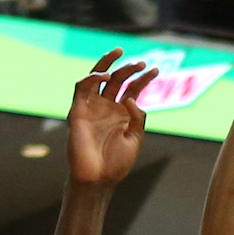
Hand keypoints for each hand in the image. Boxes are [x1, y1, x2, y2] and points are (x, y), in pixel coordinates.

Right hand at [68, 50, 157, 187]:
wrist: (98, 179)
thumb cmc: (116, 163)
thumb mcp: (135, 138)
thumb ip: (137, 117)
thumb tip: (132, 98)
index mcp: (122, 113)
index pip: (132, 89)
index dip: (143, 78)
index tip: (156, 70)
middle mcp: (106, 107)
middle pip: (117, 80)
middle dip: (129, 69)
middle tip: (142, 63)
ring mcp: (92, 108)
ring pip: (97, 78)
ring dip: (107, 64)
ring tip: (121, 55)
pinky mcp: (78, 111)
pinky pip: (81, 88)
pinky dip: (91, 78)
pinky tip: (105, 76)